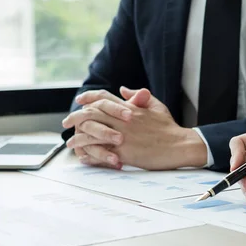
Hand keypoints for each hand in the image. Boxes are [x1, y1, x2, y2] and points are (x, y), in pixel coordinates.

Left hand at [64, 87, 206, 169]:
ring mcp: (122, 135)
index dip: (89, 97)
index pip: (104, 98)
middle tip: (66, 122)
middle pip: (92, 114)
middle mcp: (123, 120)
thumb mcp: (156, 106)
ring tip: (70, 142)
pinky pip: (100, 152)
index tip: (79, 100)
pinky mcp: (124, 152)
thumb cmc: (169, 128)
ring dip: (78, 137)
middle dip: (76, 117)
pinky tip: (82, 156)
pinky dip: (89, 154)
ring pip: (92, 133)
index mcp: (130, 108)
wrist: (179, 145)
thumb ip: (139, 96)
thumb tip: (123, 89)